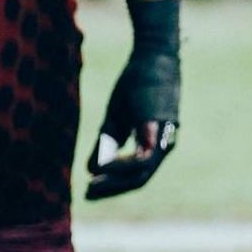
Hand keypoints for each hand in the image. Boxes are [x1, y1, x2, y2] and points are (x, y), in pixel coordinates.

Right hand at [86, 34, 178, 200]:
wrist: (151, 56)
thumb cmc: (135, 84)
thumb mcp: (115, 117)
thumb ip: (105, 144)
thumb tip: (91, 169)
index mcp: (154, 145)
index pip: (134, 175)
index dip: (112, 186)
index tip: (88, 191)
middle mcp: (163, 146)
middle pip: (138, 179)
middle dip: (112, 189)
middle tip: (88, 195)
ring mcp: (164, 138)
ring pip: (142, 173)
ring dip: (116, 182)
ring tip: (92, 184)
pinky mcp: (159, 128)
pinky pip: (144, 157)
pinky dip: (123, 165)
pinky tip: (103, 167)